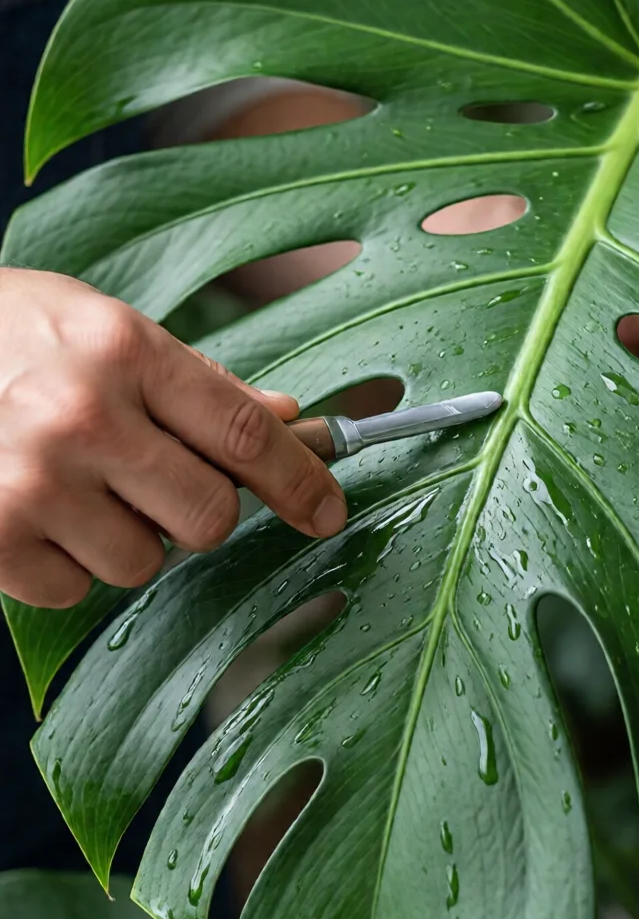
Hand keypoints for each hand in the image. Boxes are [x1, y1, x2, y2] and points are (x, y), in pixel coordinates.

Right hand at [0, 270, 346, 607]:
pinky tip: (29, 510)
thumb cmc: (6, 334)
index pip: (245, 435)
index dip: (301, 482)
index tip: (327, 511)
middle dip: (199, 511)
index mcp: (122, 349)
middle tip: (156, 482)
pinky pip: (73, 591)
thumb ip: (194, 381)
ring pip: (142, 562)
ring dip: (124, 537)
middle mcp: (80, 415)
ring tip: (73, 485)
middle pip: (208, 516)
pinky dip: (62, 564)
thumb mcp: (102, 327)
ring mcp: (29, 483)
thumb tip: (287, 421)